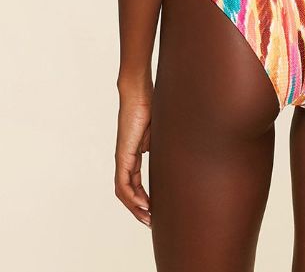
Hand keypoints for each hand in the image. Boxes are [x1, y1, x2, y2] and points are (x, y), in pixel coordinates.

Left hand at [114, 91, 151, 227]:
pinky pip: (123, 182)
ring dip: (134, 207)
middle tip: (150, 221)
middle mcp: (125, 158)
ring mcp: (122, 157)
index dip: (143, 197)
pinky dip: (131, 196)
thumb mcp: (158, 132)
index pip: (134, 182)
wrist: (138, 94)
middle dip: (138, 209)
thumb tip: (171, 154)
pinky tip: (143, 204)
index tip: (154, 208)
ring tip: (147, 218)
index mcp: (133, 154)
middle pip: (127, 191)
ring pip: (123, 191)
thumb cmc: (149, 106)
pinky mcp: (123, 155)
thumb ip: (160, 145)